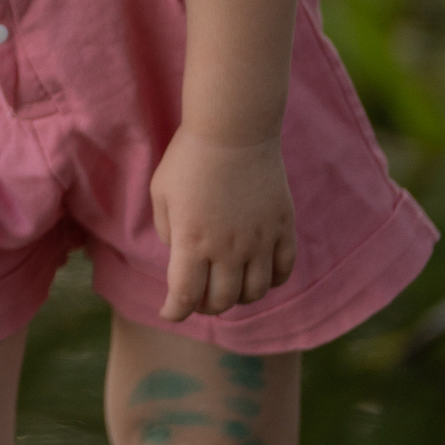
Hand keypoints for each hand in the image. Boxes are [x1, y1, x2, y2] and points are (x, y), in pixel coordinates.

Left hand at [148, 128, 296, 320]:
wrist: (233, 131)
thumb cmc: (188, 158)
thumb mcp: (161, 193)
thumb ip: (167, 230)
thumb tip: (179, 253)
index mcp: (191, 241)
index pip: (185, 295)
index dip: (175, 311)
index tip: (169, 313)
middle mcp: (228, 249)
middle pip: (221, 300)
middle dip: (205, 305)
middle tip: (197, 298)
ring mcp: (259, 241)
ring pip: (254, 293)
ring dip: (238, 298)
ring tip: (228, 287)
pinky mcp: (282, 228)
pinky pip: (283, 271)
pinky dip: (270, 282)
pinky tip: (257, 275)